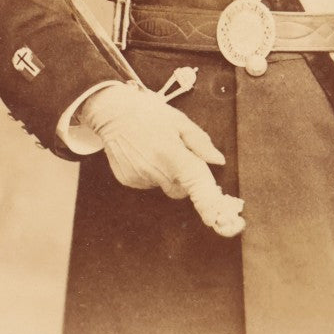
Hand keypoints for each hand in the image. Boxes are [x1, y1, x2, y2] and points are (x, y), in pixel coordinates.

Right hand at [79, 82, 244, 236]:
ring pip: (165, 187)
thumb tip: (217, 160)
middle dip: (185, 178)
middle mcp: (155, 170)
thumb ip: (200, 143)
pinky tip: (144, 155)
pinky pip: (149, 184)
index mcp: (171, 154)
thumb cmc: (148, 113)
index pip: (196, 184)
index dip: (210, 204)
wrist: (112, 112)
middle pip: (182, 190)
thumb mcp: (179, 121)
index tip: (221, 221)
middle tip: (177, 155)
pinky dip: (151, 173)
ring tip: (156, 149)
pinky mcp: (128, 181)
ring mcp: (139, 178)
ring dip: (167, 174)